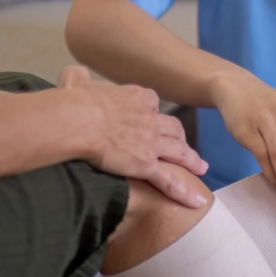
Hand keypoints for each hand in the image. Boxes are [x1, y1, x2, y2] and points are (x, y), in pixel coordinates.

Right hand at [58, 65, 208, 207]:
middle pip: (172, 127)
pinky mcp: (146, 164)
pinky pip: (169, 180)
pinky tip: (196, 201)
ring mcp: (151, 142)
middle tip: (184, 144)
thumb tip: (76, 75)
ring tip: (201, 168)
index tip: (152, 113)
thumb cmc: (74, 101)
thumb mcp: (75, 80)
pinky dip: (184, 192)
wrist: (79, 119)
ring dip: (191, 160)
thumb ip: (78, 78)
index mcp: (133, 97)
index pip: (151, 101)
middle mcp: (148, 118)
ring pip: (178, 151)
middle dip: (180, 136)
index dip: (153, 109)